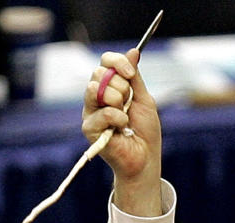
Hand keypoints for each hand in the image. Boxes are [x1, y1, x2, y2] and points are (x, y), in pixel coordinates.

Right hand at [81, 49, 162, 216]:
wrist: (145, 158)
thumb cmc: (145, 131)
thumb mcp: (144, 99)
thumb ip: (135, 78)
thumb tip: (134, 52)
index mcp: (109, 87)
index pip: (105, 61)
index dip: (117, 62)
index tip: (132, 73)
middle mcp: (96, 96)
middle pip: (99, 72)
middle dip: (122, 86)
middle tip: (129, 103)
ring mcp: (90, 111)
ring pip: (97, 89)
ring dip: (118, 101)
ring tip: (126, 117)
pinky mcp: (88, 127)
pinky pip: (102, 112)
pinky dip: (118, 118)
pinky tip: (122, 129)